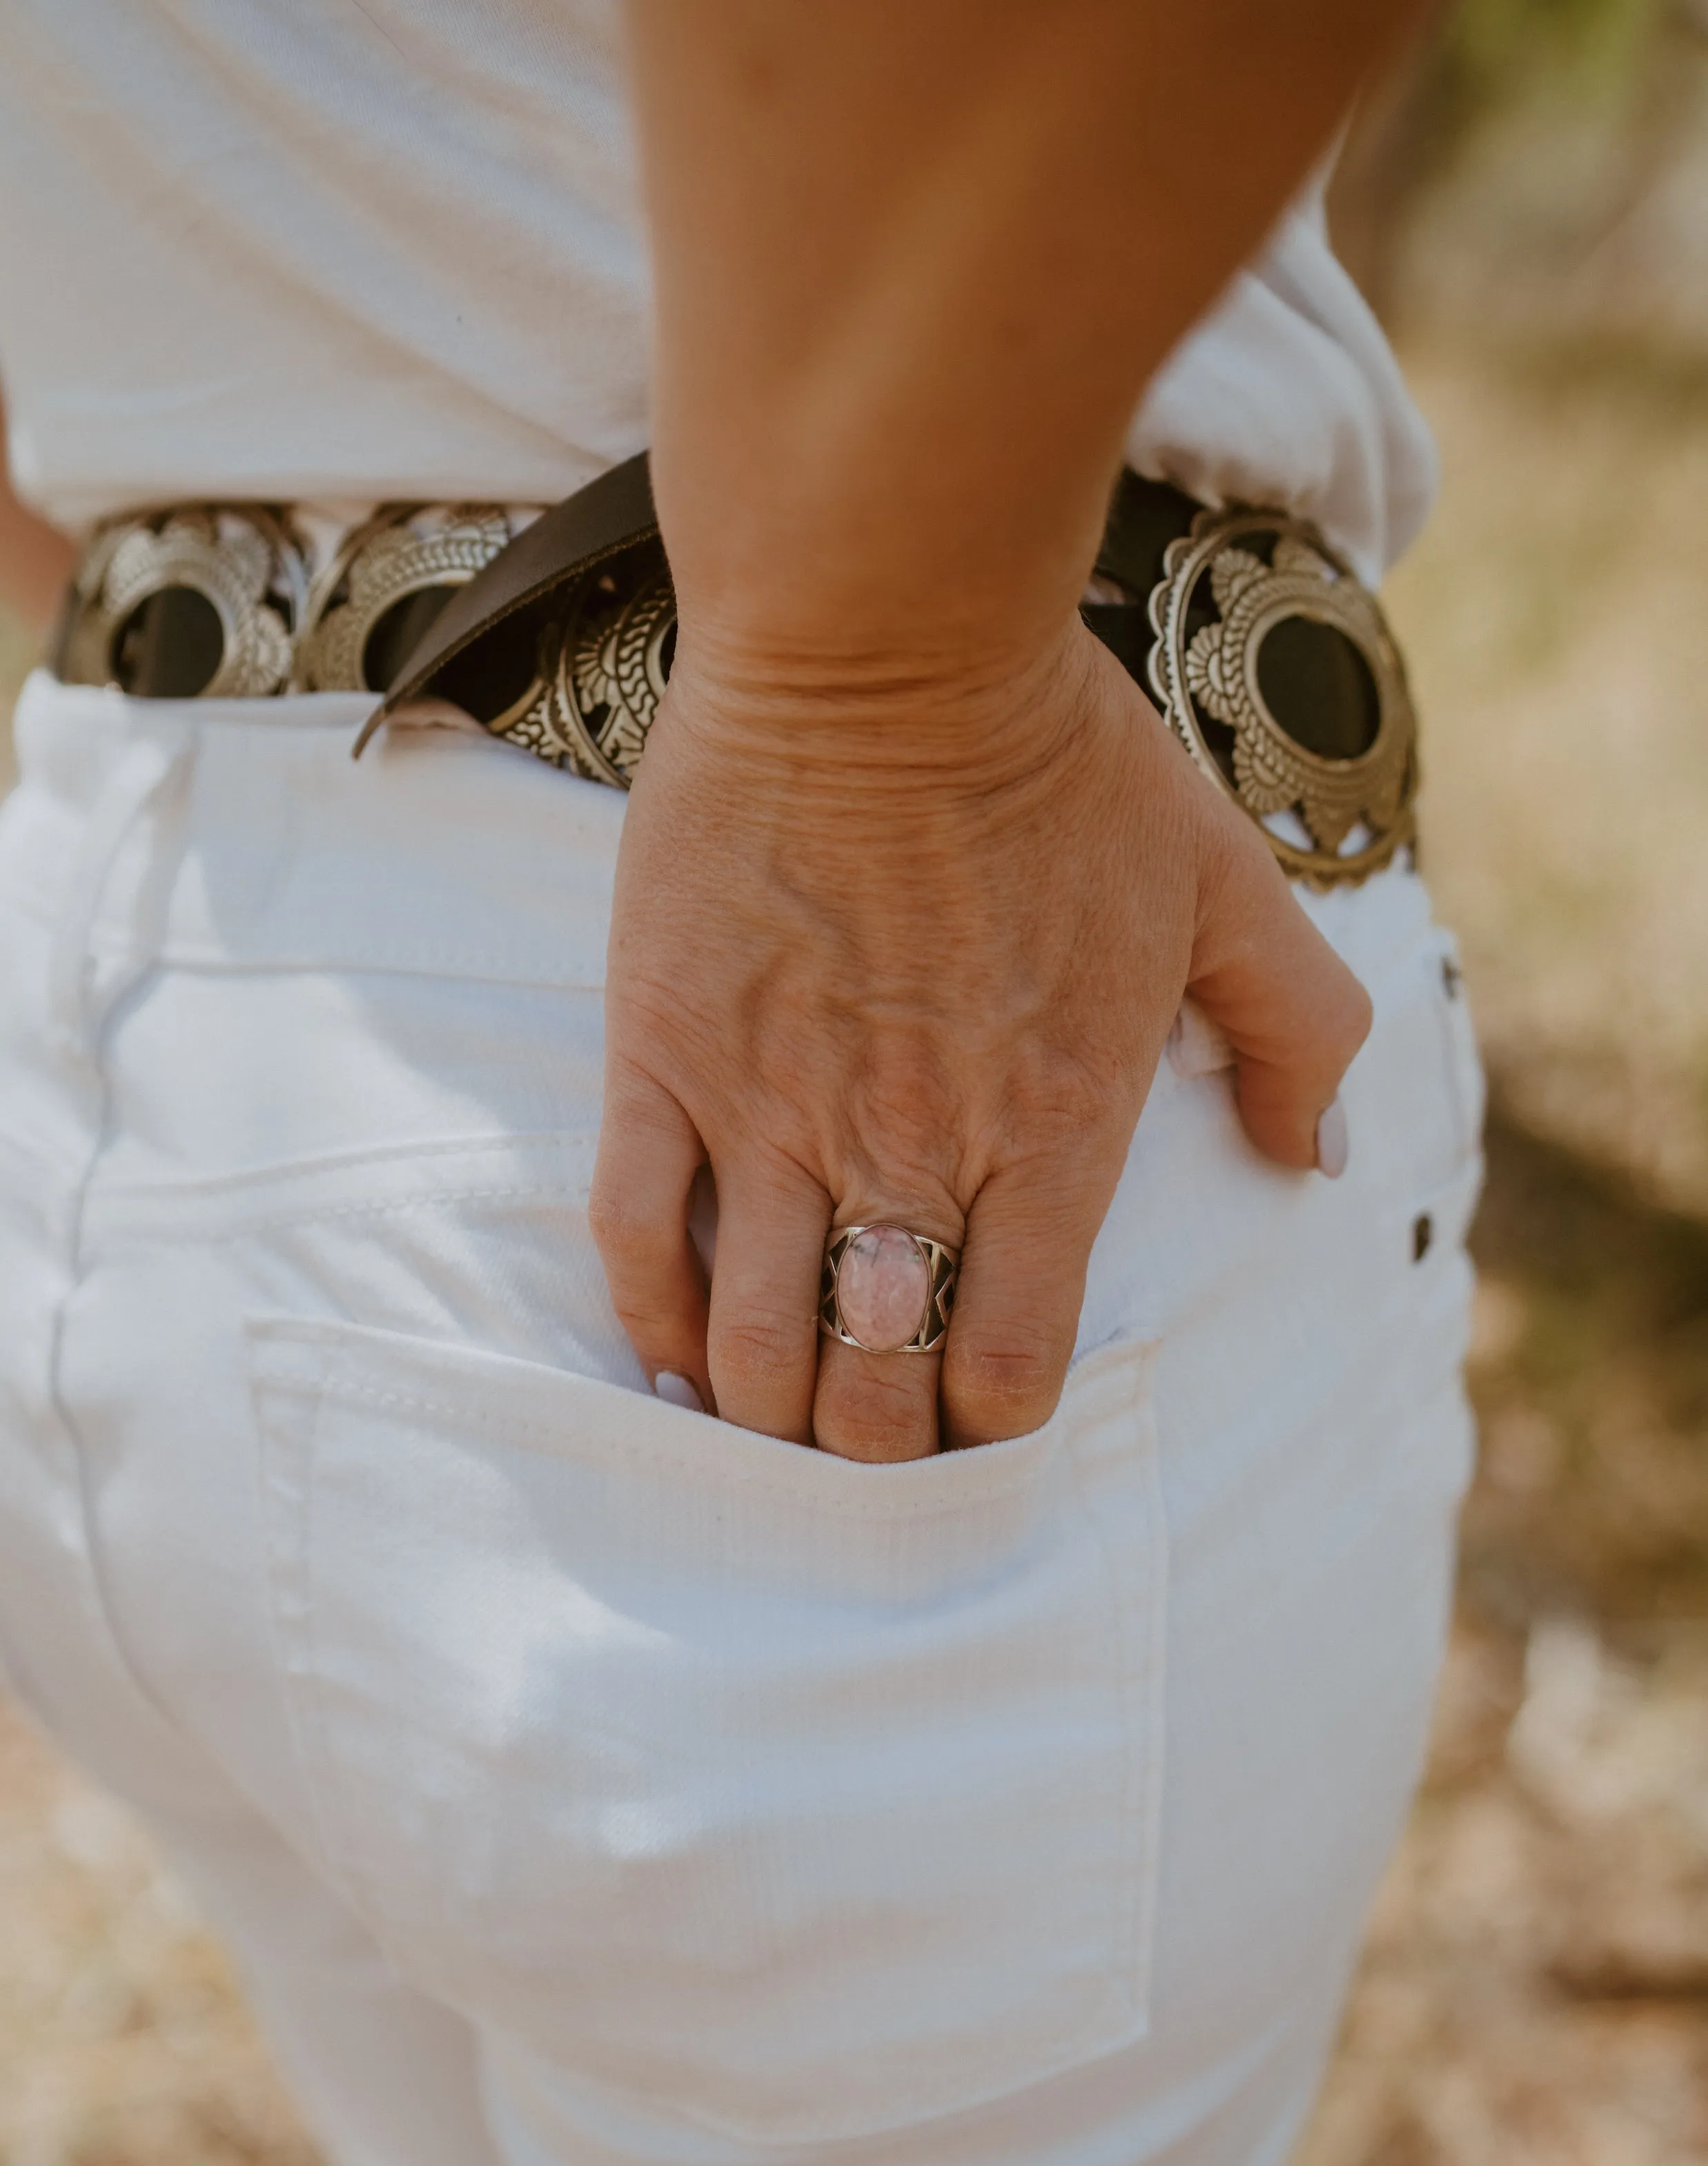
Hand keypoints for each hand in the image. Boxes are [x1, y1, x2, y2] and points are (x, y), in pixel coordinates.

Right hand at [590, 614, 1371, 1462]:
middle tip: (869, 1423)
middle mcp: (912, 1146)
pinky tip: (678, 1339)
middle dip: (873, 1442)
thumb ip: (1293, 1031)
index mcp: (1052, 1129)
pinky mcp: (666, 1051)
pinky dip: (655, 1313)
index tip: (978, 1407)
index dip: (987, 1420)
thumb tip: (1311, 1157)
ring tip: (771, 1405)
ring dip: (763, 1404)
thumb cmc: (1061, 755)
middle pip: (873, 1386)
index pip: (1007, 1364)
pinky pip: (636, 1233)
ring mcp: (774, 1106)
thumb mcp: (1227, 884)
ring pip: (752, 1338)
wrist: (887, 632)